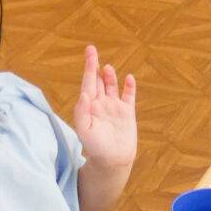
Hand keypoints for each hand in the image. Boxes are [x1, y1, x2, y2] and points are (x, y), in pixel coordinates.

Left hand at [70, 44, 136, 170]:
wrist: (113, 160)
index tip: (89, 53)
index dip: (89, 67)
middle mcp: (101, 104)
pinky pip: (128, 96)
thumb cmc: (96, 148)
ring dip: (109, 76)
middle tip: (92, 50)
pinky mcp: (127, 113)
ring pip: (111, 86)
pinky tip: (129, 78)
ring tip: (107, 67)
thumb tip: (85, 94)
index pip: (88, 82)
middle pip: (97, 81)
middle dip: (94, 66)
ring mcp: (114, 107)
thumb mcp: (84, 131)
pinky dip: (129, 87)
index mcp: (89, 106)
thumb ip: (81, 112)